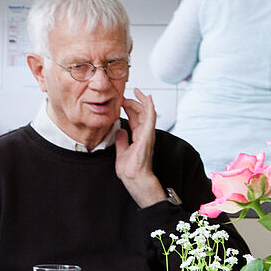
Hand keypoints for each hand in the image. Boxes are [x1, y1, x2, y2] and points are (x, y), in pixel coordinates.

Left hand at [113, 88, 166, 207]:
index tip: (123, 100)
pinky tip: (148, 99)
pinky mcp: (147, 136)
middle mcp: (144, 134)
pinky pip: (150, 119)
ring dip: (142, 101)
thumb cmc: (130, 170)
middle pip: (141, 114)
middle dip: (135, 102)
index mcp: (138, 137)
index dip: (130, 108)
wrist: (134, 178)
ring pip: (147, 113)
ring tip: (137, 92)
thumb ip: (122, 140)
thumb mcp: (121, 152)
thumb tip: (120, 131)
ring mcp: (147, 135)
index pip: (136, 118)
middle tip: (127, 93)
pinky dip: (150, 108)